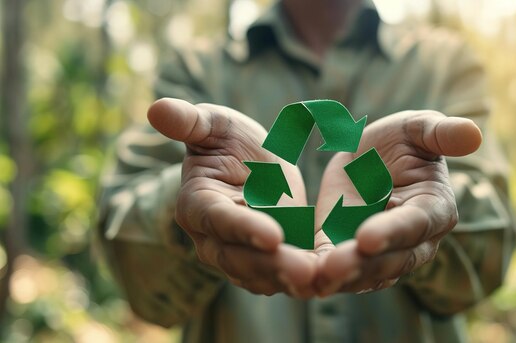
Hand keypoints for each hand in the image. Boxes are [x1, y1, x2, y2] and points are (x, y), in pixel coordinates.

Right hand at [148, 98, 316, 296]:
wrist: (251, 165)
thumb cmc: (229, 140)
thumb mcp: (215, 125)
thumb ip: (190, 121)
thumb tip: (156, 108)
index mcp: (197, 204)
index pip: (220, 220)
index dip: (245, 228)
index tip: (275, 235)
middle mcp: (212, 239)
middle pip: (240, 258)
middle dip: (272, 265)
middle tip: (305, 271)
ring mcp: (236, 256)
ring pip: (261, 276)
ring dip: (288, 280)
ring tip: (318, 280)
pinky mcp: (263, 263)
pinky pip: (279, 278)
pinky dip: (300, 283)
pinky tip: (325, 282)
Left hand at [314, 110, 481, 295]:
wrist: (369, 157)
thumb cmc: (401, 142)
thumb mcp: (417, 129)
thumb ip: (441, 133)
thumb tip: (473, 134)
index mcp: (434, 209)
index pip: (414, 225)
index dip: (392, 232)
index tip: (366, 238)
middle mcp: (412, 241)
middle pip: (391, 260)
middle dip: (362, 265)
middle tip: (334, 266)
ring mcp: (380, 253)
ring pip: (364, 274)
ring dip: (340, 279)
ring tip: (316, 279)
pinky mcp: (347, 253)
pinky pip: (336, 270)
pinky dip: (319, 277)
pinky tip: (301, 281)